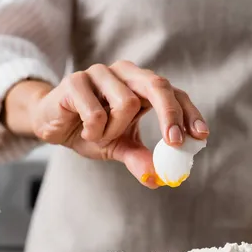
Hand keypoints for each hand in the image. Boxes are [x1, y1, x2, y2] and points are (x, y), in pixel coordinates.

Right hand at [27, 61, 208, 187]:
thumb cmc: (90, 130)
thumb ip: (140, 158)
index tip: (200, 136)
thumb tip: (160, 178)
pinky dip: (94, 131)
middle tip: (174, 143)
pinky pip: (96, 113)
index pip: (174, 93)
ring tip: (101, 135)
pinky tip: (84, 131)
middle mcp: (126, 73)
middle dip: (171, 115)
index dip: (189, 113)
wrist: (51, 124)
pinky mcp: (76, 80)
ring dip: (115, 131)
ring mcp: (100, 72)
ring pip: (127, 103)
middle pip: (158, 85)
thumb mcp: (119, 147)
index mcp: (142, 85)